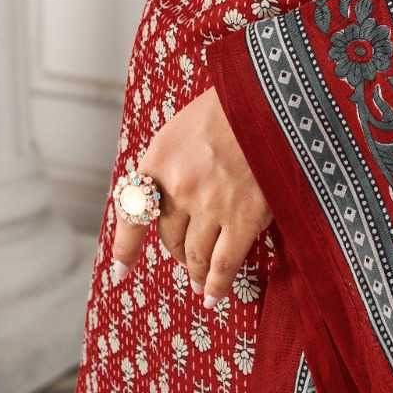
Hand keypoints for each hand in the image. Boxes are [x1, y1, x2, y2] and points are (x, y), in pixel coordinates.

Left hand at [110, 84, 273, 308]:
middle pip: (170, 237)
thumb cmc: (231, 104)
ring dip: (195, 272)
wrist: (270, 98)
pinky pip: (224, 264)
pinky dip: (217, 285)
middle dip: (176, 252)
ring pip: (195, 255)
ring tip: (199, 282)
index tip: (122, 272)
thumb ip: (173, 161)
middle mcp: (178, 186)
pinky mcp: (243, 217)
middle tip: (186, 260)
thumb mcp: (186, 125)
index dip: (126, 248)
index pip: (132, 213)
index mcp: (159, 159)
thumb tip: (168, 198)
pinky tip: (213, 296)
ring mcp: (210, 204)